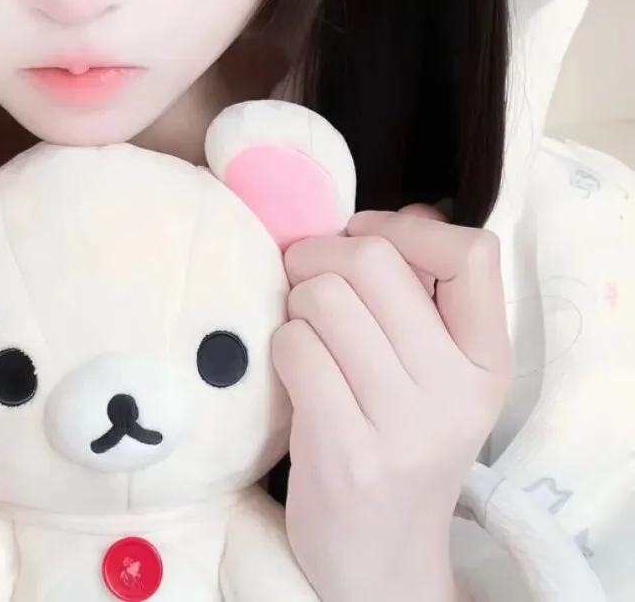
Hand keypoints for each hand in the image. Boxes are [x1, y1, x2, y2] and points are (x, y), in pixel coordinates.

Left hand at [271, 207, 512, 601]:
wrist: (380, 558)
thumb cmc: (397, 439)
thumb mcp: (438, 373)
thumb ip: (427, 291)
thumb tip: (408, 209)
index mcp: (486, 360)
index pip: (472, 251)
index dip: (402, 228)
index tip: (365, 244)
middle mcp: (455, 390)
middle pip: (371, 261)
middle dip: (318, 254)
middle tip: (305, 277)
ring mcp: (402, 424)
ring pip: (321, 298)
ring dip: (295, 303)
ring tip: (304, 330)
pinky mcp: (345, 450)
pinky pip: (292, 346)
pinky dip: (280, 344)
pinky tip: (293, 370)